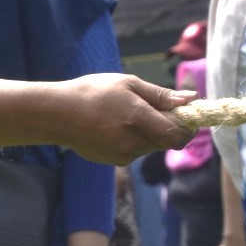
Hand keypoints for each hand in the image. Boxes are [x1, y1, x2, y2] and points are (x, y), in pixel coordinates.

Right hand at [49, 75, 194, 164]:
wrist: (55, 114)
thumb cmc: (93, 92)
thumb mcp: (129, 84)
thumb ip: (162, 95)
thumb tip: (190, 99)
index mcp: (138, 120)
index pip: (178, 136)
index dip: (189, 127)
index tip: (188, 113)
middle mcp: (132, 143)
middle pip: (168, 141)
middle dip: (171, 127)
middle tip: (158, 108)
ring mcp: (122, 155)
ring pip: (153, 146)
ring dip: (154, 133)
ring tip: (132, 114)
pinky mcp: (113, 161)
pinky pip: (137, 151)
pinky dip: (138, 139)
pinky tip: (119, 125)